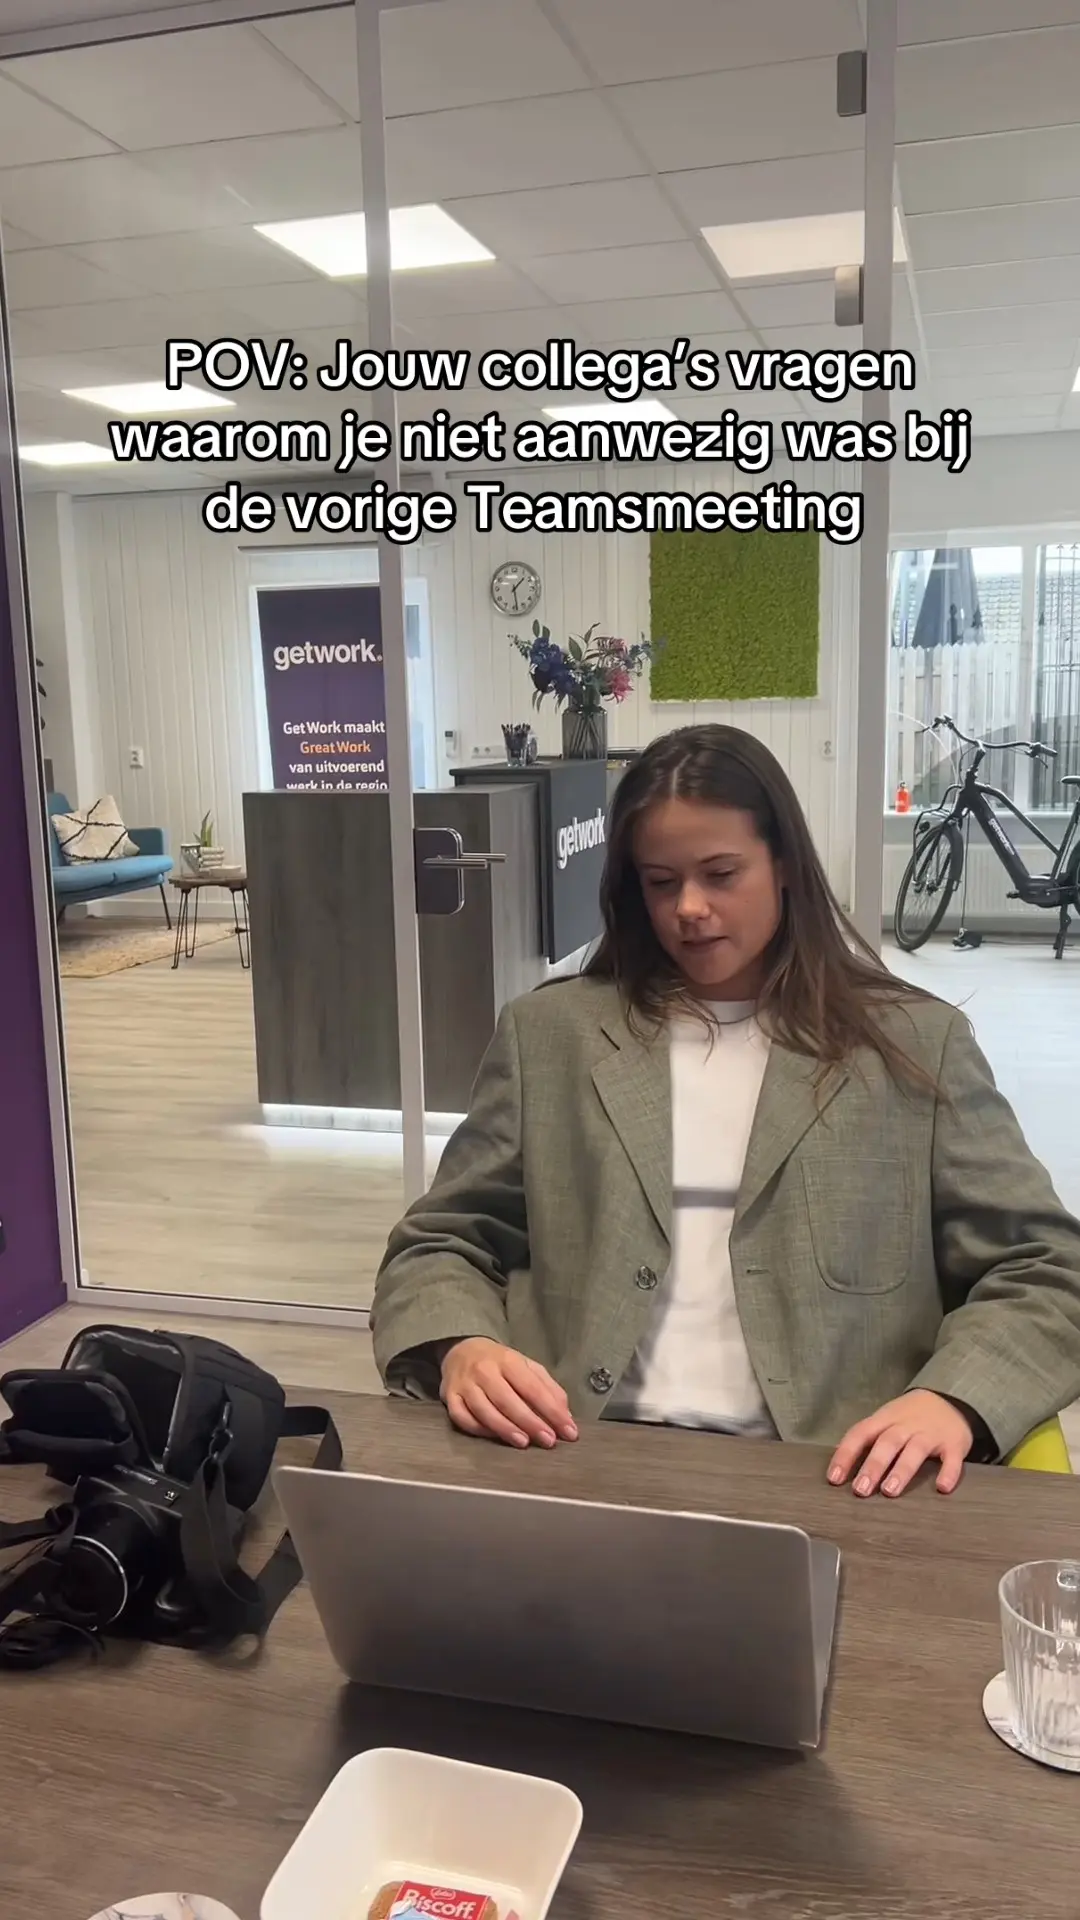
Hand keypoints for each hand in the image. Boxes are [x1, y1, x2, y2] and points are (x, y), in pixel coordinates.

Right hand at [440, 1337, 578, 1450]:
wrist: (461, 1350)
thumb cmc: (500, 1364)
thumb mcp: (527, 1367)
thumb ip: (548, 1388)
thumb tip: (565, 1415)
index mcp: (508, 1361)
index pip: (533, 1388)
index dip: (552, 1411)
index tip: (568, 1430)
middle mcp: (485, 1371)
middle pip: (508, 1400)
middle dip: (530, 1422)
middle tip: (548, 1440)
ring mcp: (465, 1385)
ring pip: (484, 1410)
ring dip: (505, 1429)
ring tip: (524, 1442)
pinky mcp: (449, 1397)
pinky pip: (462, 1417)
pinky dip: (478, 1429)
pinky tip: (494, 1436)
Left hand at [828, 1389, 973, 1497]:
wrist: (949, 1398)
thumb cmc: (908, 1417)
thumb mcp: (885, 1420)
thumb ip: (867, 1440)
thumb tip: (839, 1469)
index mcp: (884, 1419)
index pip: (860, 1434)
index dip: (846, 1455)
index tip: (834, 1479)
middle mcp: (906, 1425)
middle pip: (887, 1443)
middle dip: (873, 1466)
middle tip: (861, 1490)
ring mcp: (930, 1433)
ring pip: (915, 1450)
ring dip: (901, 1470)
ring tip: (890, 1491)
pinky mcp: (954, 1444)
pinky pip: (952, 1458)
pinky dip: (948, 1472)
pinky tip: (942, 1488)